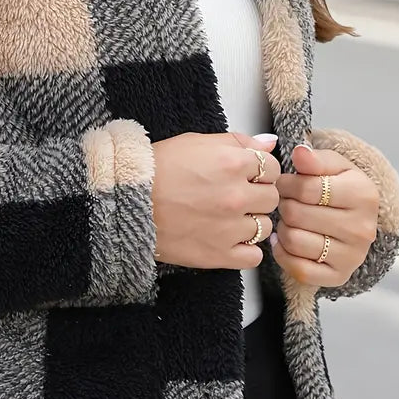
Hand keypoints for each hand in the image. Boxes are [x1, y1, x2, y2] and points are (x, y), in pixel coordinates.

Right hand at [151, 131, 280, 268]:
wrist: (127, 202)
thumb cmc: (156, 170)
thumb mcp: (196, 142)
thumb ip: (238, 141)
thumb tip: (270, 144)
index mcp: (233, 163)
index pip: (272, 168)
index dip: (260, 171)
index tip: (246, 176)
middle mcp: (236, 195)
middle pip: (271, 197)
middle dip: (256, 195)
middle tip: (234, 196)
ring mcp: (230, 227)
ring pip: (264, 227)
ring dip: (250, 222)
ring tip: (226, 218)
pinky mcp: (219, 254)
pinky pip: (253, 257)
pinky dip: (245, 250)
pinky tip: (228, 239)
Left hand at [272, 143, 379, 287]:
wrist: (354, 219)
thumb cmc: (338, 188)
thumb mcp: (332, 166)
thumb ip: (315, 158)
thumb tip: (300, 153)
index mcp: (363, 194)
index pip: (306, 188)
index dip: (286, 183)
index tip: (285, 182)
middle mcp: (362, 228)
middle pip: (296, 214)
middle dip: (284, 205)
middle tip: (286, 202)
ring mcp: (352, 256)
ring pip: (293, 240)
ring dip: (282, 228)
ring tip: (289, 221)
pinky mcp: (338, 276)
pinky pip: (297, 268)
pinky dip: (284, 253)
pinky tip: (287, 241)